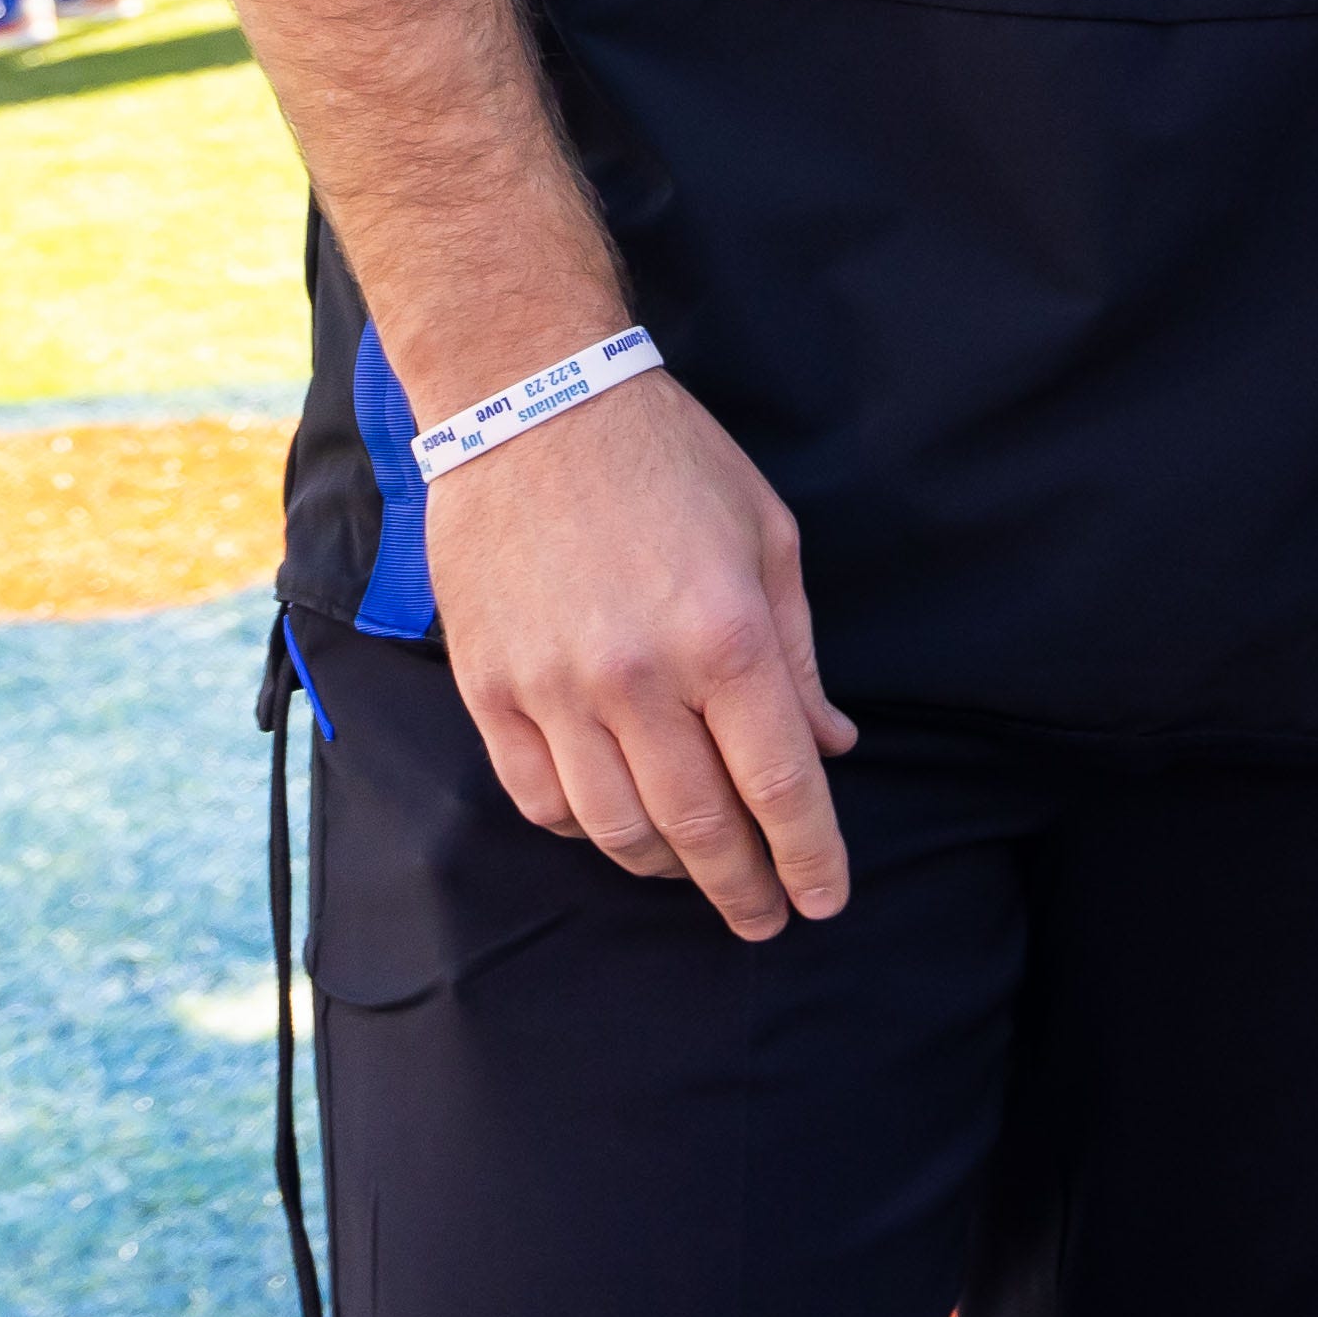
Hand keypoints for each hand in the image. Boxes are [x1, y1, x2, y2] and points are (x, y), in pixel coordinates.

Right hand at [424, 371, 859, 941]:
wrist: (527, 400)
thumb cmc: (666, 458)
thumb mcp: (766, 536)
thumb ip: (797, 654)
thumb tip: (827, 747)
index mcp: (724, 635)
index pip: (779, 786)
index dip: (810, 858)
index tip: (823, 900)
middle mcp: (639, 677)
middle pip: (700, 830)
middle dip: (743, 890)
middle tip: (765, 916)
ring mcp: (554, 689)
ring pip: (617, 831)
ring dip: (667, 870)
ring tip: (696, 871)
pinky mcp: (490, 688)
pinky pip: (540, 799)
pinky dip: (585, 829)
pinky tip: (616, 823)